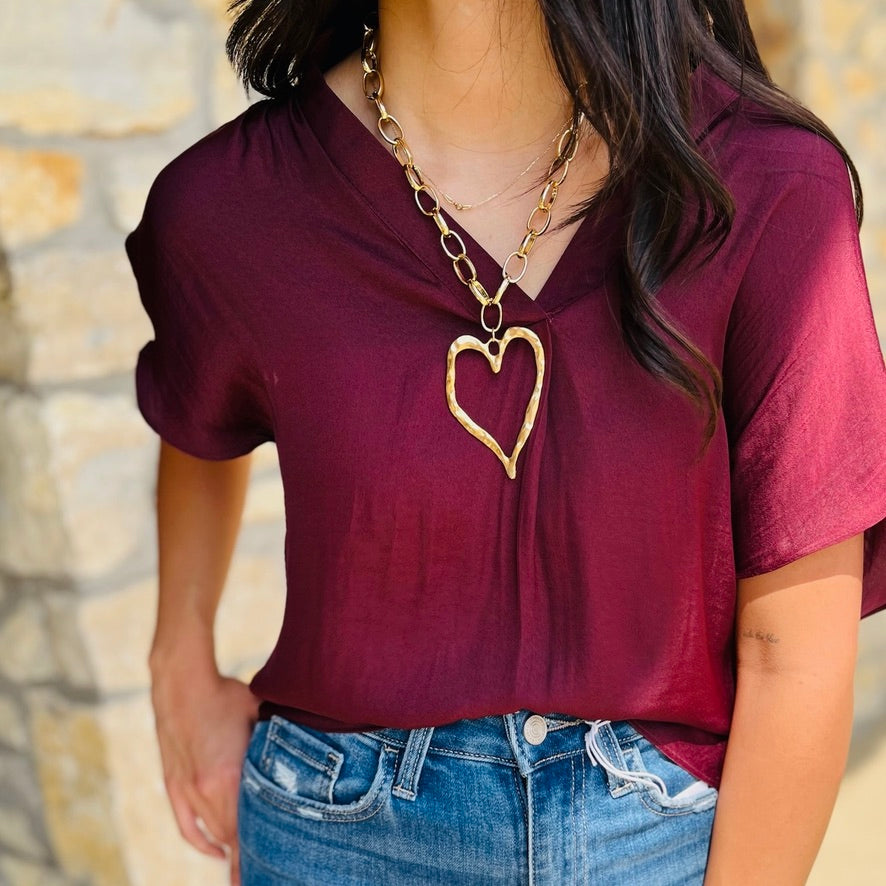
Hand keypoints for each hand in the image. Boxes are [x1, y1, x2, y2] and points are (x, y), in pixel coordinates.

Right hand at [151, 665, 259, 884]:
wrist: (181, 683)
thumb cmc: (226, 695)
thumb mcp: (260, 716)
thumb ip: (277, 742)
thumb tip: (306, 751)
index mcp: (231, 774)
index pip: (250, 826)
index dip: (263, 850)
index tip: (276, 868)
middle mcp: (208, 789)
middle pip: (232, 835)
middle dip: (249, 856)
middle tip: (267, 875)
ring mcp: (188, 789)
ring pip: (211, 833)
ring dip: (228, 850)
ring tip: (244, 869)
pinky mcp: (174, 784)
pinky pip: (186, 825)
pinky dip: (201, 842)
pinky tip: (215, 851)